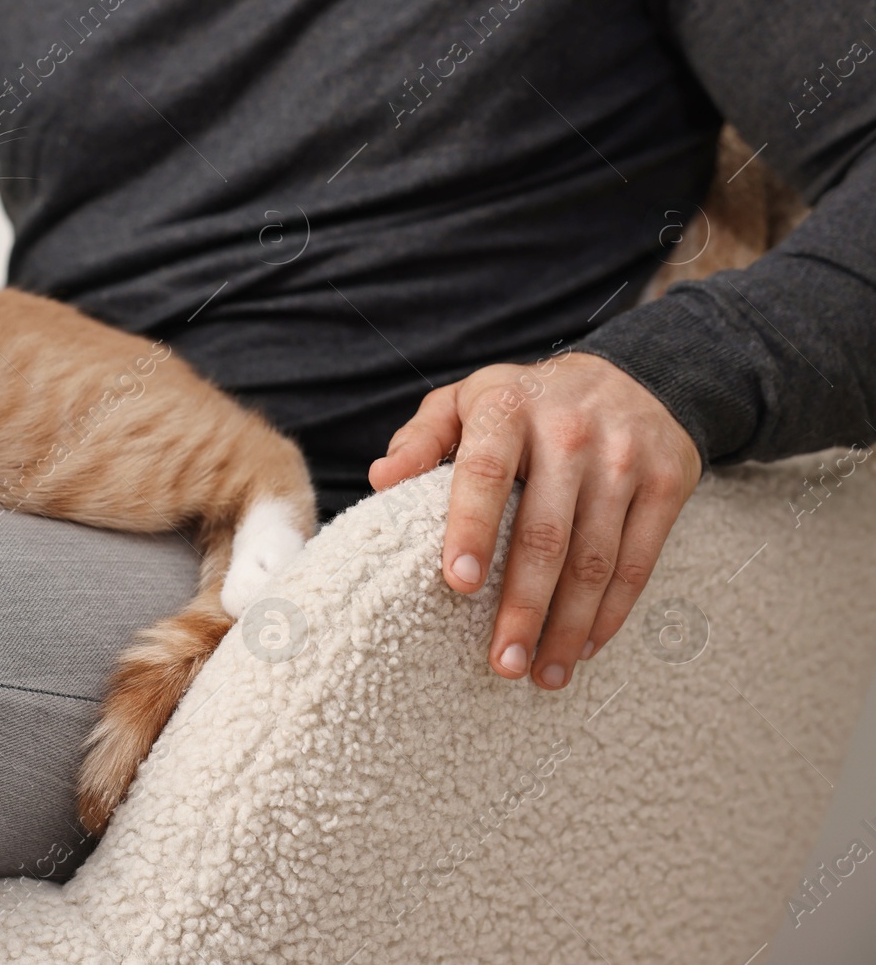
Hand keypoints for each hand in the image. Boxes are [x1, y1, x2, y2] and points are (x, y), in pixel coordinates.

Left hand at [369, 352, 700, 689]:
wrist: (634, 375)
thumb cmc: (524, 405)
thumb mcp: (465, 401)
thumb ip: (421, 439)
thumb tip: (380, 479)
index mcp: (508, 409)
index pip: (484, 473)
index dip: (472, 528)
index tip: (459, 583)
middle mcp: (570, 431)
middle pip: (546, 533)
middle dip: (523, 606)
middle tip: (503, 662)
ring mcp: (625, 458)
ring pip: (596, 559)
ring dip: (568, 625)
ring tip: (542, 674)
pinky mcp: (669, 483)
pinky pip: (639, 561)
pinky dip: (611, 612)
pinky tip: (584, 645)